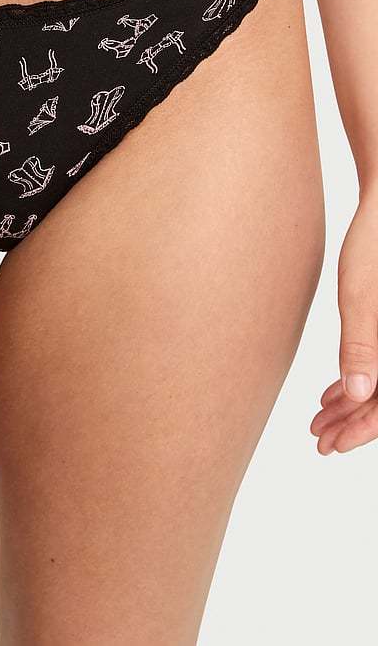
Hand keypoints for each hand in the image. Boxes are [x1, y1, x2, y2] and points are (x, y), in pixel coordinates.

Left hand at [311, 196, 377, 452]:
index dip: (362, 430)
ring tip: (319, 420)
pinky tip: (331, 392)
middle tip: (319, 440)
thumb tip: (357, 395)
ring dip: (352, 404)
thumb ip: (362, 347)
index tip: (332, 446)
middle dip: (353, 423)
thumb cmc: (374, 245)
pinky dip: (357, 380)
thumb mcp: (360, 296)